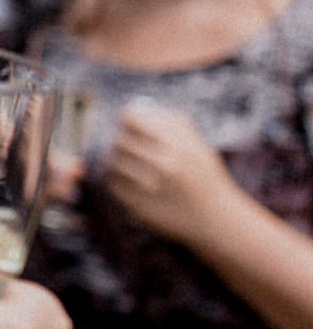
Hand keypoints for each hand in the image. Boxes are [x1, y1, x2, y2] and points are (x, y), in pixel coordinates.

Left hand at [103, 101, 241, 243]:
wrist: (216, 220)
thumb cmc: (205, 177)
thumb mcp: (197, 146)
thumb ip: (171, 124)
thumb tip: (138, 109)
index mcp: (177, 146)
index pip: (132, 119)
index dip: (128, 118)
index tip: (130, 122)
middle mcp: (162, 165)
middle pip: (120, 140)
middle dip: (123, 139)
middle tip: (130, 144)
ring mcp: (149, 188)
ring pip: (113, 161)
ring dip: (119, 159)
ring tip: (131, 163)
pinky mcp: (138, 206)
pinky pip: (113, 183)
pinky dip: (119, 180)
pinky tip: (133, 181)